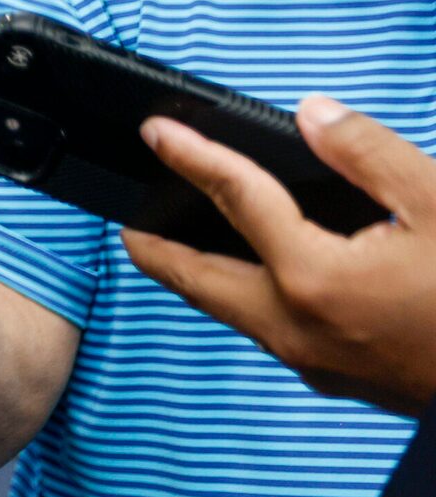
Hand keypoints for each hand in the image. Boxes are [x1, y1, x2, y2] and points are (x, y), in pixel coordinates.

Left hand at [125, 96, 435, 417]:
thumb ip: (367, 153)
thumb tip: (312, 116)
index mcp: (313, 280)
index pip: (235, 199)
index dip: (192, 156)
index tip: (157, 133)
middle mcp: (298, 328)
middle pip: (199, 279)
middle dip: (157, 247)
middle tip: (128, 219)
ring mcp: (316, 363)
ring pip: (233, 313)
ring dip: (200, 277)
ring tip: (180, 245)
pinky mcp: (342, 380)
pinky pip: (272, 332)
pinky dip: (247, 300)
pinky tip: (260, 280)